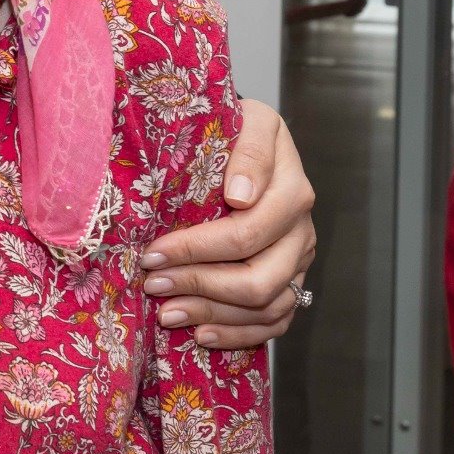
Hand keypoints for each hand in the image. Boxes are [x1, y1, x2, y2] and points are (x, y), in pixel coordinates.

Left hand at [141, 98, 316, 348]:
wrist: (250, 142)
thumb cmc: (234, 130)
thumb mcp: (245, 119)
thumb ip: (248, 150)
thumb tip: (240, 196)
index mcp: (291, 189)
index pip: (247, 232)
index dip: (197, 249)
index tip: (153, 252)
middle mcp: (301, 230)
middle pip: (259, 278)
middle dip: (199, 285)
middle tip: (153, 284)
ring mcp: (299, 261)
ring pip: (266, 306)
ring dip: (212, 314)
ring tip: (165, 312)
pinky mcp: (292, 282)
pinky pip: (276, 323)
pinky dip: (238, 335)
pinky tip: (200, 334)